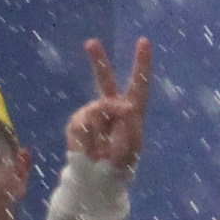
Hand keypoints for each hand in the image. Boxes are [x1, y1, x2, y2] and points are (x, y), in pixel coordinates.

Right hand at [67, 37, 152, 169]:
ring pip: (96, 110)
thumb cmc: (119, 164)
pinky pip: (82, 123)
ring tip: (102, 150)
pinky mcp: (76, 123)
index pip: (138, 83)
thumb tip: (119, 103)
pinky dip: (88, 138)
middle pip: (105, 80)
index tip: (143, 41)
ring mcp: (92, 114)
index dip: (141, 63)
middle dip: (98, 61)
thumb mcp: (130, 144)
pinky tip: (90, 149)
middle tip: (90, 43)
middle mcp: (111, 108)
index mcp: (131, 111)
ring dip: (101, 131)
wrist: (97, 179)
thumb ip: (127, 121)